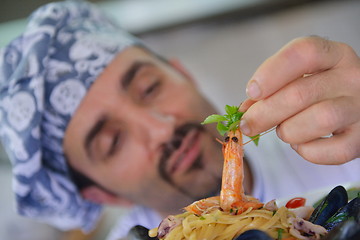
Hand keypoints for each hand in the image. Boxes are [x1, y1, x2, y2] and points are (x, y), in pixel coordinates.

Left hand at [239, 36, 359, 164]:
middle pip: (300, 93)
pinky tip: (302, 144)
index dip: (272, 72)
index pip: (303, 53)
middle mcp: (351, 77)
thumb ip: (271, 89)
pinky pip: (334, 150)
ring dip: (289, 131)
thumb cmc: (319, 91)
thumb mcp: (298, 78)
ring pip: (319, 120)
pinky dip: (308, 151)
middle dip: (264, 113)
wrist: (355, 106)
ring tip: (284, 130)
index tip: (252, 92)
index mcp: (333, 55)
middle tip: (248, 124)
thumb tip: (245, 111)